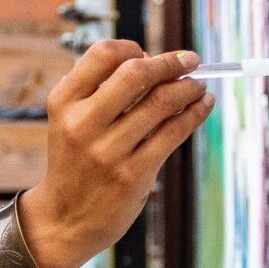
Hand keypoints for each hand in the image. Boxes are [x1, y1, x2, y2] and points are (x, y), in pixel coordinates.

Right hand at [17, 40, 210, 267]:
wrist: (64, 219)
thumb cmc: (75, 162)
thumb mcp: (69, 121)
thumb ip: (98, 91)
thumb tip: (152, 61)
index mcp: (64, 102)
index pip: (103, 54)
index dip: (133, 48)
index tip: (150, 54)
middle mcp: (82, 123)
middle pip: (136, 73)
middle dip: (170, 62)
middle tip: (191, 60)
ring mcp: (108, 151)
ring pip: (161, 102)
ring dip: (189, 87)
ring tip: (199, 85)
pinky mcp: (132, 174)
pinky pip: (173, 132)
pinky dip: (195, 113)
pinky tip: (204, 106)